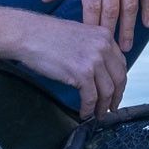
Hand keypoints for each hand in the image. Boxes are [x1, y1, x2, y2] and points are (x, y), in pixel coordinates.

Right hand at [4, 14, 128, 118]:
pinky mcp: (81, 73)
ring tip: (98, 114)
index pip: (120, 63)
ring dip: (103, 106)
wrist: (27, 34)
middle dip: (116, 96)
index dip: (119, 81)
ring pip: (107, 91)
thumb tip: (99, 69)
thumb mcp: (79, 34)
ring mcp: (94, 60)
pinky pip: (91, 98)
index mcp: (104, 36)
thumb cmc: (46, 35)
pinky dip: (88, 109)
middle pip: (119, 78)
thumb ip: (93, 48)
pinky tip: (84, 113)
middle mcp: (103, 46)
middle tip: (111, 107)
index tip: (116, 91)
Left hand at [43, 0, 148, 51]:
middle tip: (109, 53)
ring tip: (127, 46)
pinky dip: (148, 8)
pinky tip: (147, 24)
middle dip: (110, 33)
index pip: (91, 3)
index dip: (91, 25)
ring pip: (130, 3)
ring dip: (129, 27)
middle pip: (111, 8)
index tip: (89, 42)